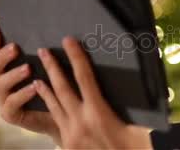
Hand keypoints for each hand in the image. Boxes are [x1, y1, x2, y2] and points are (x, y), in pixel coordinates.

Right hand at [0, 28, 60, 144]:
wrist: (63, 117)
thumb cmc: (58, 88)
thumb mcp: (53, 69)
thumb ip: (48, 54)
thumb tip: (58, 32)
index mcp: (9, 69)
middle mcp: (3, 83)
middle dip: (3, 56)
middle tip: (15, 48)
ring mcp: (4, 99)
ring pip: (2, 84)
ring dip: (14, 74)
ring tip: (28, 68)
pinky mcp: (10, 114)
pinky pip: (12, 103)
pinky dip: (22, 94)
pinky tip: (34, 87)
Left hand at [34, 36, 152, 148]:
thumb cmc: (136, 147)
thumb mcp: (139, 126)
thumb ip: (132, 107)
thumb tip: (142, 85)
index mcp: (99, 113)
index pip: (84, 78)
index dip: (76, 57)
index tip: (69, 40)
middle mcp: (80, 122)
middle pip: (62, 88)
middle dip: (52, 67)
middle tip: (43, 50)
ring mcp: (70, 135)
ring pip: (54, 105)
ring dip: (45, 87)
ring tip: (37, 74)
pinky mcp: (67, 145)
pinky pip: (55, 121)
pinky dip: (49, 107)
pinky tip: (45, 99)